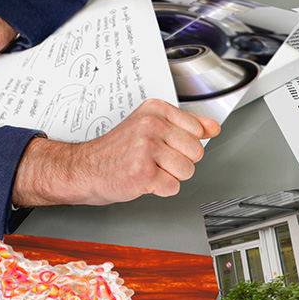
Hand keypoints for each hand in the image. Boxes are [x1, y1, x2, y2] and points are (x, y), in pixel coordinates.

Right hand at [12, 99, 219, 206]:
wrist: (84, 169)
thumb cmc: (117, 151)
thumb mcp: (152, 127)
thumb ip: (187, 125)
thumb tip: (214, 127)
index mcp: (155, 109)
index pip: (198, 131)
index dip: (183, 144)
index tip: (164, 145)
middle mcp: (151, 125)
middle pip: (197, 152)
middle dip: (180, 162)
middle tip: (155, 160)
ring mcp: (147, 148)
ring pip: (187, 171)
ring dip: (170, 177)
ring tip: (149, 169)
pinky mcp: (143, 173)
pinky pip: (173, 187)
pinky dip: (160, 190)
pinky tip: (143, 180)